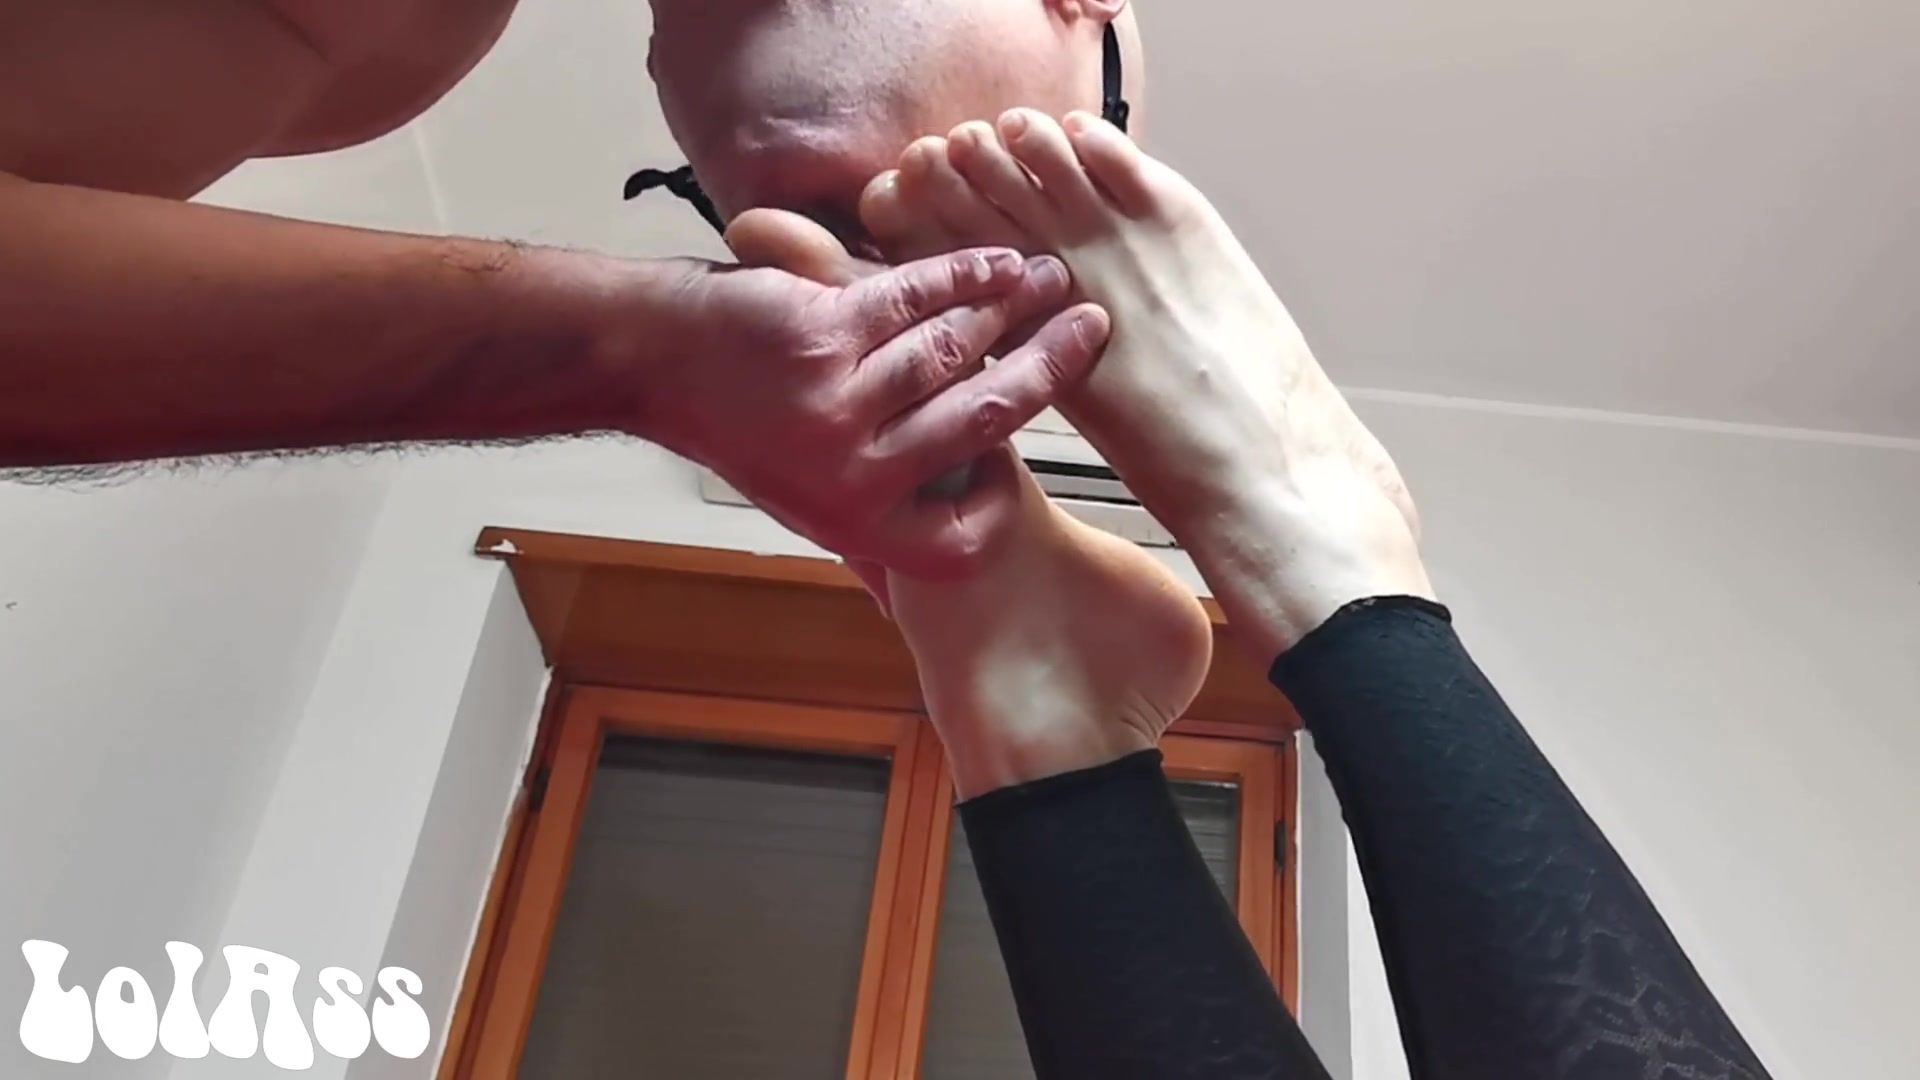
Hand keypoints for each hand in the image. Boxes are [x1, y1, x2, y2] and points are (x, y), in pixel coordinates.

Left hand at [632, 210, 1108, 578]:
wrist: (656, 360)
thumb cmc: (738, 428)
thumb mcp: (805, 506)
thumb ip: (867, 541)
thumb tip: (908, 604)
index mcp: (857, 522)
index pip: (960, 538)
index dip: (1003, 502)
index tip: (1024, 459)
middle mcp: (853, 471)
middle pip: (983, 419)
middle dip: (1049, 367)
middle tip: (1092, 329)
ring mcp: (839, 400)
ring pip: (955, 349)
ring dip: (1013, 305)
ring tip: (1051, 280)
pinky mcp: (824, 331)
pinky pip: (916, 298)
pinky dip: (964, 273)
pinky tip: (995, 263)